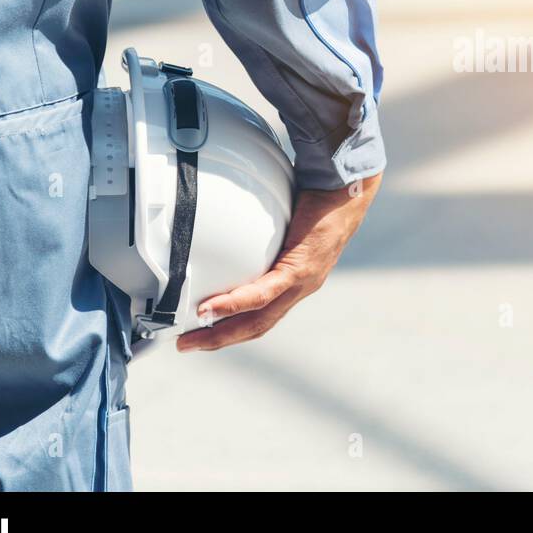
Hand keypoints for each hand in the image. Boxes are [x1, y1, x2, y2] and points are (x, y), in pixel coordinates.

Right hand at [176, 172, 381, 351]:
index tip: (202, 335)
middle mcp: (301, 289)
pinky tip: (211, 309)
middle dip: (218, 340)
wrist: (347, 186)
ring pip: (259, 319)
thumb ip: (261, 231)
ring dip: (222, 332)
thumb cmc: (316, 198)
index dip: (232, 330)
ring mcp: (303, 281)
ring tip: (192, 338)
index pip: (262, 317)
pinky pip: (265, 292)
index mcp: (296, 282)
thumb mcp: (284, 222)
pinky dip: (236, 304)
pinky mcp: (301, 268)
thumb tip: (230, 221)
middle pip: (256, 327)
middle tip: (185, 346)